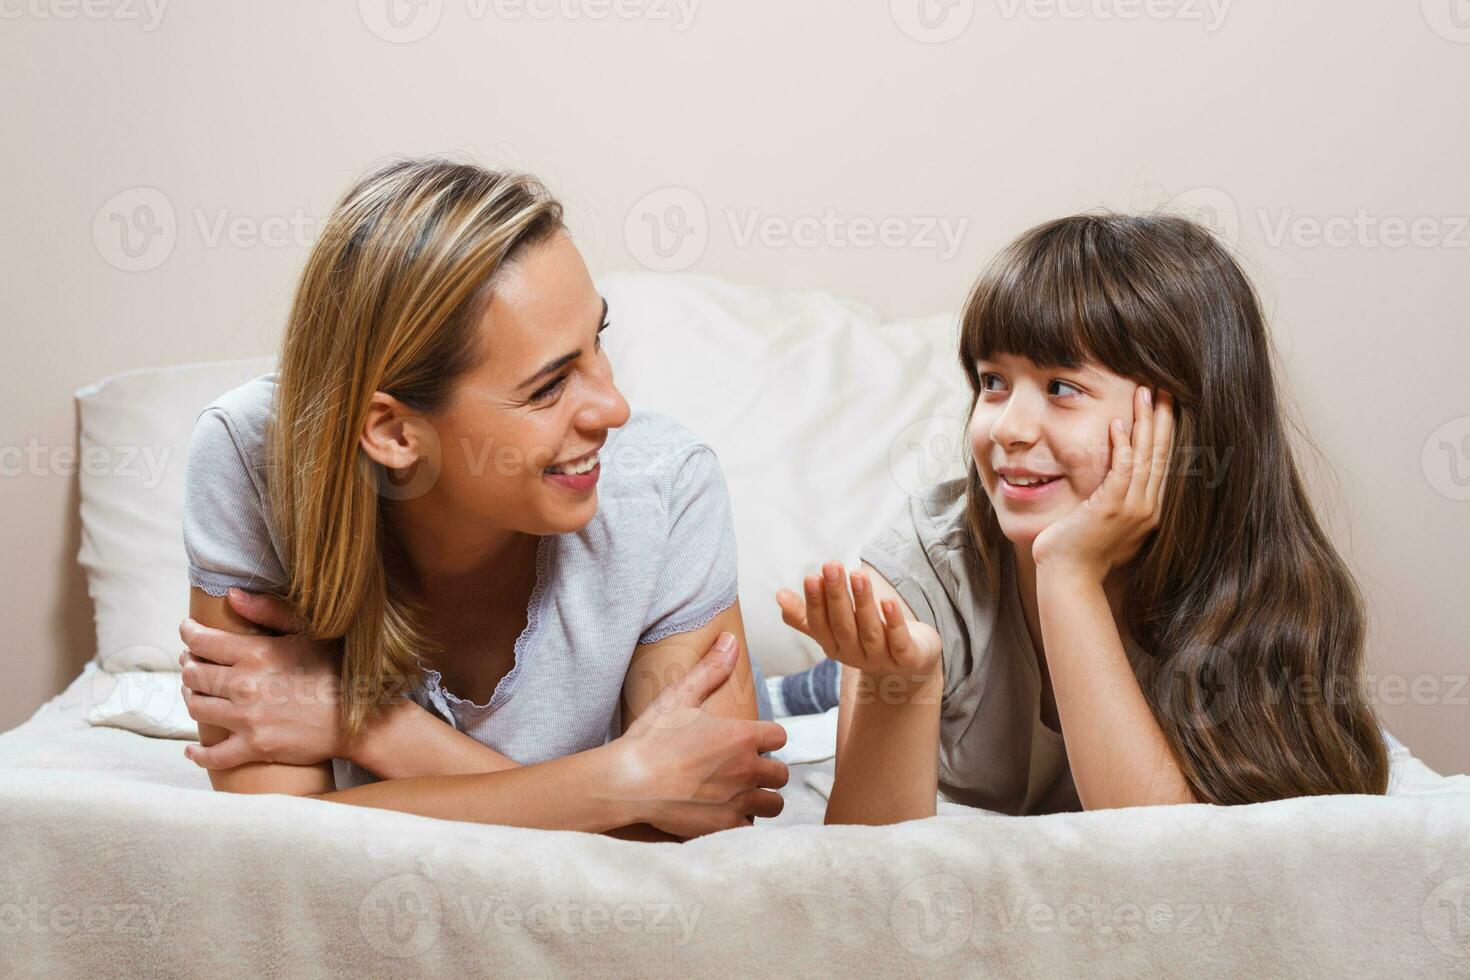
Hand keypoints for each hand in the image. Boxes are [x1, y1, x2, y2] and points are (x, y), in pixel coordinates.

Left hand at [178, 589, 347, 769]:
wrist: (359, 719)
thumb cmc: (336, 672)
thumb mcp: (309, 634)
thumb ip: (269, 611)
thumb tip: (232, 595)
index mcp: (258, 654)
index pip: (203, 641)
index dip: (189, 633)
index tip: (188, 631)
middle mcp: (246, 686)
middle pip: (193, 675)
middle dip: (189, 666)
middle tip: (193, 662)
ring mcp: (248, 719)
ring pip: (196, 708)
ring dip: (191, 699)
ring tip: (195, 694)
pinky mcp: (254, 747)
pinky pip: (212, 755)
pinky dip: (197, 754)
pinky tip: (193, 749)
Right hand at [614, 633, 790, 836]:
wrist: (628, 782)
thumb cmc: (652, 738)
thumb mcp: (679, 695)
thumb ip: (710, 668)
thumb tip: (730, 640)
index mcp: (743, 736)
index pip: (779, 736)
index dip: (766, 738)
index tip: (751, 742)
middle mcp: (748, 769)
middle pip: (781, 773)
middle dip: (768, 772)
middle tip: (746, 771)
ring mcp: (738, 801)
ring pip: (774, 804)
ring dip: (762, 799)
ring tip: (743, 795)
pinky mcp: (725, 827)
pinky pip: (751, 829)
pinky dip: (742, 824)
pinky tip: (726, 816)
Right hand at [775, 562, 941, 676]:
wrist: (909, 667)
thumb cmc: (867, 638)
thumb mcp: (836, 628)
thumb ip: (807, 615)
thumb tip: (779, 595)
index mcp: (834, 646)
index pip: (820, 624)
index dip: (815, 602)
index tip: (812, 577)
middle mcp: (855, 655)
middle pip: (843, 625)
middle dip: (837, 596)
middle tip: (832, 566)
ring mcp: (881, 659)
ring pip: (870, 630)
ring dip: (863, 602)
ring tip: (858, 574)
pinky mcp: (908, 658)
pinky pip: (900, 641)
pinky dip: (894, 622)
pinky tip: (888, 601)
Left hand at [1031, 386, 1175, 580]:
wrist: (1068, 577)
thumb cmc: (1079, 550)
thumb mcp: (1105, 520)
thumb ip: (1115, 498)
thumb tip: (1114, 480)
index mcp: (1148, 508)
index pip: (1163, 461)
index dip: (1164, 430)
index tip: (1164, 404)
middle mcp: (1147, 507)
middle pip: (1161, 453)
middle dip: (1162, 418)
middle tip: (1164, 388)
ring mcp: (1133, 508)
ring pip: (1146, 456)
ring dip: (1145, 422)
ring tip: (1146, 393)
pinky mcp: (1112, 508)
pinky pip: (1122, 469)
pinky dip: (1123, 445)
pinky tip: (1119, 423)